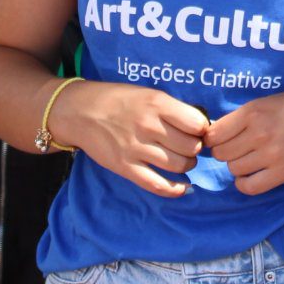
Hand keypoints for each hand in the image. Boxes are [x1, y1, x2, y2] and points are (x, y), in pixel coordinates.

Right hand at [50, 81, 209, 197]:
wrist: (79, 111)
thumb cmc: (118, 99)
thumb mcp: (148, 94)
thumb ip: (173, 109)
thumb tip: (203, 126)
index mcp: (157, 104)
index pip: (197, 124)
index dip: (203, 129)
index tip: (199, 131)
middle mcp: (149, 126)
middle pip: (191, 147)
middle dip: (196, 149)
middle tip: (189, 146)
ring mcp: (136, 149)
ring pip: (179, 166)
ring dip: (187, 165)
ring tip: (182, 160)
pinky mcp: (125, 167)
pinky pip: (157, 184)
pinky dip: (175, 190)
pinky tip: (182, 187)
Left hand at [204, 87, 283, 194]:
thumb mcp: (267, 102)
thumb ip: (243, 117)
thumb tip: (216, 133)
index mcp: (252, 112)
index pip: (214, 134)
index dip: (212, 138)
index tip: (219, 140)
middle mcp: (259, 134)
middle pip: (221, 153)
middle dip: (225, 152)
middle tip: (237, 149)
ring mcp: (270, 155)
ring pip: (233, 169)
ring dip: (237, 166)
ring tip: (249, 159)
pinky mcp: (282, 173)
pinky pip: (249, 187)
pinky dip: (244, 184)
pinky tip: (249, 176)